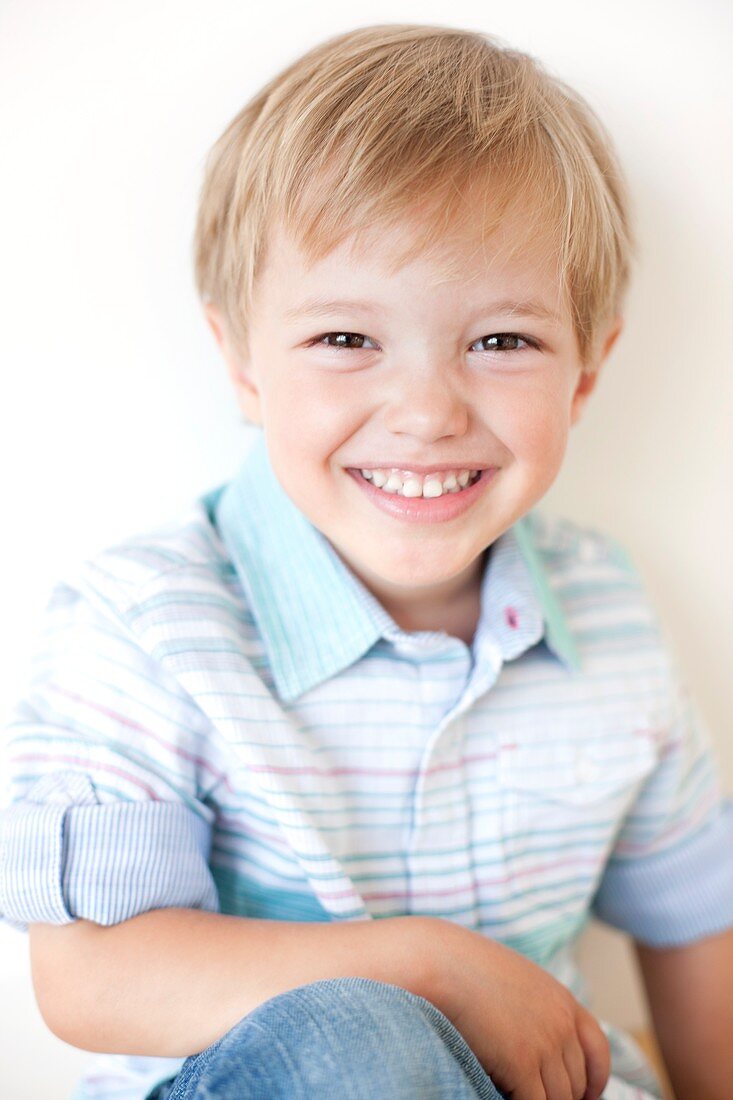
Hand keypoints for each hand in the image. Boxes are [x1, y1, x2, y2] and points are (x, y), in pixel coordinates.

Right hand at [417, 917, 609, 1099]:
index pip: (597, 1050)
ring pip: (558, 1098)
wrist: (441, 963)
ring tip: (515, 1092)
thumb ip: (535, 1008)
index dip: (595, 1080)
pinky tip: (504, 1097)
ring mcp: (545, 1044)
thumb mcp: (514, 980)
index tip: (587, 1096)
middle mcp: (561, 1023)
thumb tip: (536, 1040)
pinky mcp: (522, 1064)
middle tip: (536, 1094)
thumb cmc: (466, 970)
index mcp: (562, 1001)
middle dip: (561, 1095)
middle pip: (576, 1082)